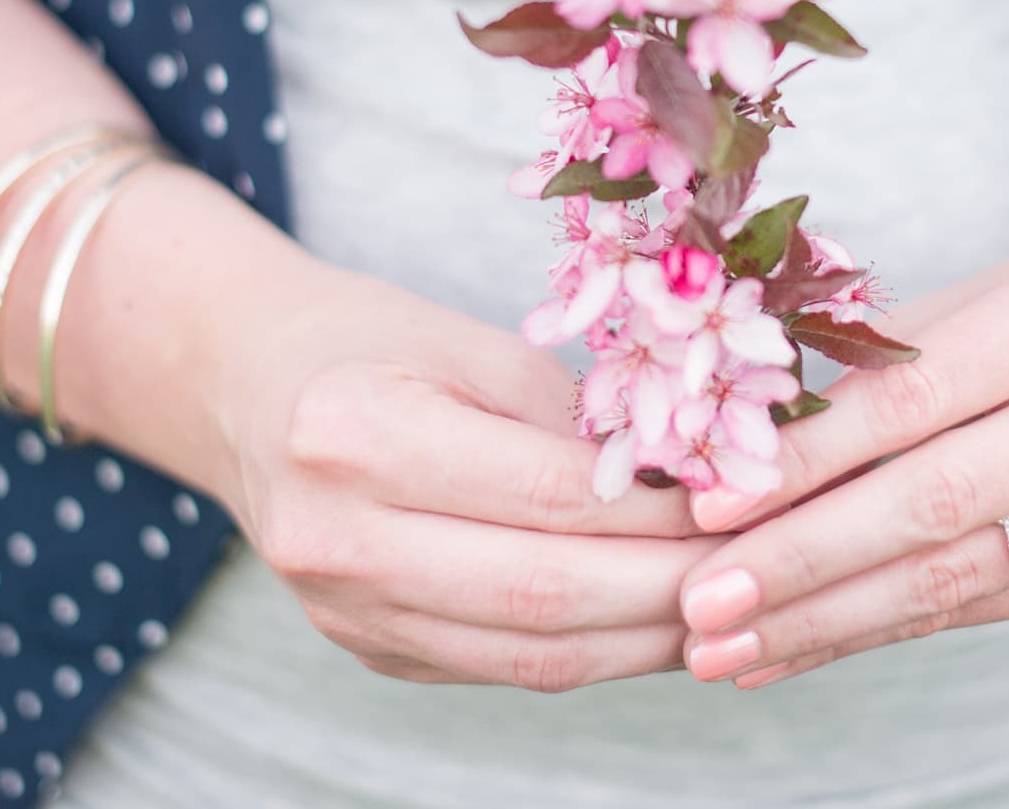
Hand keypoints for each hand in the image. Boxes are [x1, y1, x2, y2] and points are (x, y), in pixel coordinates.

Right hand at [205, 265, 727, 691]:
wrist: (242, 387)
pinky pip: (502, 667)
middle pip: (547, 596)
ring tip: (730, 605)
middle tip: (765, 565)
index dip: (666, 514)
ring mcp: (343, 613)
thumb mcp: (468, 341)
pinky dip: (592, 651)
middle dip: (674, 589)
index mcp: (356, 438)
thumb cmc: (366, 341)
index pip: (551, 501)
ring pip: (532, 656)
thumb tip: (703, 480)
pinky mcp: (366, 650)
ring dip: (645, 640)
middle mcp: (336, 540)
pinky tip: (652, 623)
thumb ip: (574, 417)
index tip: (752, 501)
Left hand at [671, 239, 1008, 687]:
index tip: (707, 505)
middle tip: (700, 602)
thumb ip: (872, 364)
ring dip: (823, 622)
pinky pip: (966, 611)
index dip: (805, 461)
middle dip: (802, 562)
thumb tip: (728, 448)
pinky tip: (787, 652)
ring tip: (723, 645)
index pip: (913, 403)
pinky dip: (867, 633)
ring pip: (949, 577)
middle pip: (933, 503)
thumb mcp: (978, 297)